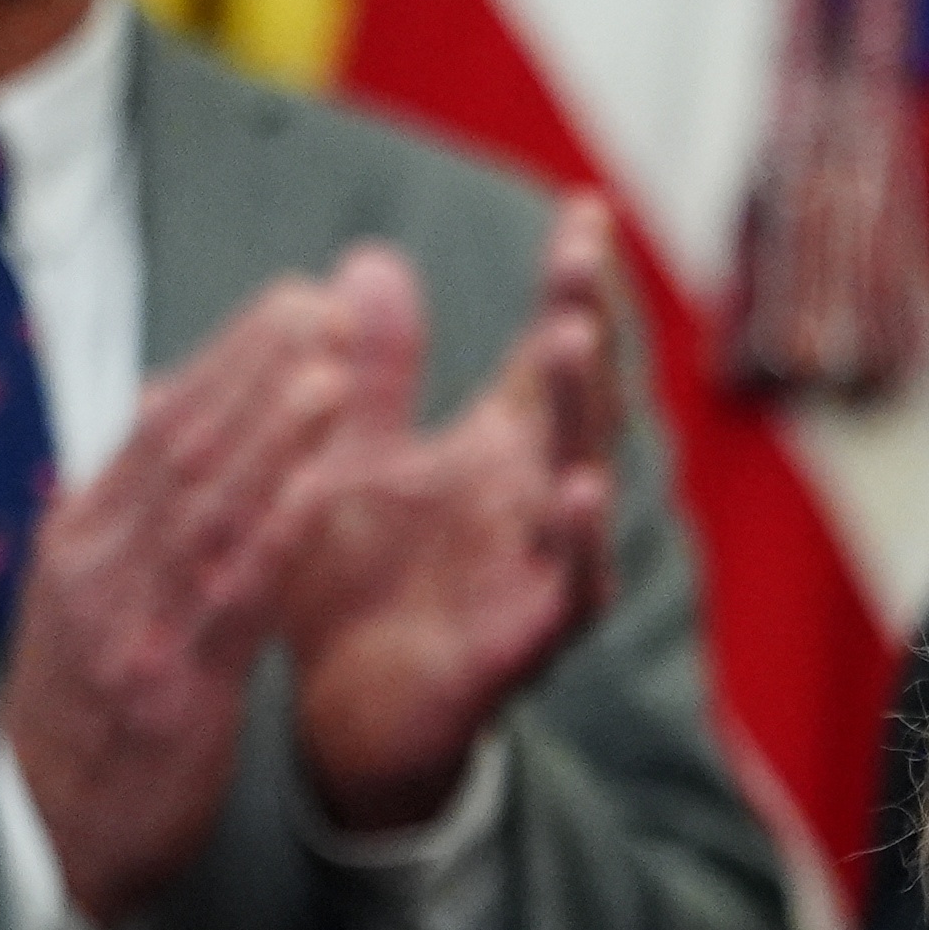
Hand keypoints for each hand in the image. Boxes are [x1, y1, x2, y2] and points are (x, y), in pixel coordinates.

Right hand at [0, 285, 376, 927]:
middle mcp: (99, 566)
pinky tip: (334, 481)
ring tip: (332, 362)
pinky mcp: (174, 682)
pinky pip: (239, 589)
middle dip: (254, 366)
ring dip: (275, 427)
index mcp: (82, 542)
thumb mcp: (91, 605)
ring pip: (211, 502)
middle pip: (182, 443)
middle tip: (322, 299)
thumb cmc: (84, 723)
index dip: (230, 358)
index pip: (159, 426)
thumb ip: (131, 511)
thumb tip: (164, 406)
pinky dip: (286, 526)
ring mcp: (132, 621)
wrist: (39, 844)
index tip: (293, 299)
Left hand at [280, 205, 624, 836]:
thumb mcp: (353, 460)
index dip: (571, 287)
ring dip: (576, 410)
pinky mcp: (529, 636)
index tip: (582, 209)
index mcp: (498, 454)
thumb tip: (371, 258)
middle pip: (575, 401)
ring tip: (566, 341)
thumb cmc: (359, 587)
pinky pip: (569, 584)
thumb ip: (370, 373)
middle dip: (582, 325)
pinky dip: (579, 541)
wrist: (346, 719)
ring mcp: (541, 566)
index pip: (547, 355)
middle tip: (577, 256)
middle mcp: (535, 501)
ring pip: (580, 476)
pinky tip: (580, 490)